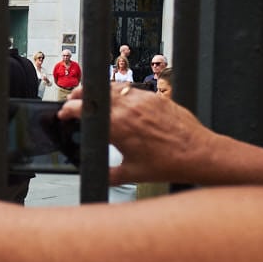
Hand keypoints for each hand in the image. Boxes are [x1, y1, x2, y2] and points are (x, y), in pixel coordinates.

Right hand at [58, 84, 218, 184]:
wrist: (198, 154)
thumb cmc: (169, 163)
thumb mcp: (131, 173)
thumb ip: (109, 173)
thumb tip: (98, 174)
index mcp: (116, 125)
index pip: (82, 109)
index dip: (67, 110)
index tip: (64, 114)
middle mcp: (128, 108)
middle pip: (95, 91)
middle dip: (80, 95)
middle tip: (75, 102)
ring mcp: (143, 99)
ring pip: (114, 87)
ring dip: (101, 92)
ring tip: (97, 100)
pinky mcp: (157, 97)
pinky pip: (133, 90)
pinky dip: (122, 94)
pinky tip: (123, 103)